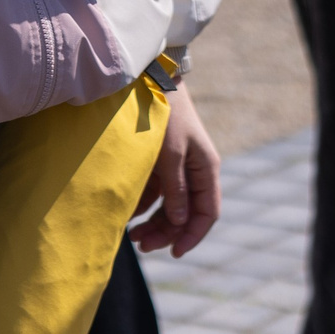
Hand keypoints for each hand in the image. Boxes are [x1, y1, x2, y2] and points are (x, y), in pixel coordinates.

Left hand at [130, 86, 220, 257]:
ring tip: (132, 236)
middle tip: (141, 245)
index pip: (206, 212)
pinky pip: (155, 192)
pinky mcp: (159, 161)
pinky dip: (143, 205)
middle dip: (167, 232)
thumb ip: (175, 187)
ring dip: (153, 222)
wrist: (148, 79)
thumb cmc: (164, 113)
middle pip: (185, 213)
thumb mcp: (170, 152)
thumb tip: (179, 221)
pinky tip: (127, 214)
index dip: (193, 236)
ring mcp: (176, 166)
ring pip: (169, 205)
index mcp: (205, 168)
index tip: (174, 253)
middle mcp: (194, 170)